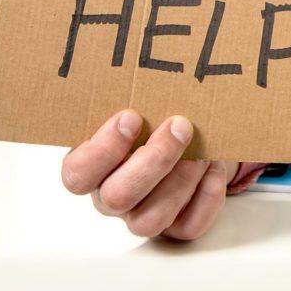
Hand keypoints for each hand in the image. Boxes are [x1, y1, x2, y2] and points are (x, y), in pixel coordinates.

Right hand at [61, 110, 238, 240]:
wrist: (193, 136)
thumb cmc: (158, 118)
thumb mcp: (143, 106)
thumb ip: (138, 99)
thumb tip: (151, 62)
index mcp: (91, 167)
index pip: (76, 174)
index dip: (102, 149)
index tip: (131, 116)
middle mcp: (110, 198)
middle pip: (117, 198)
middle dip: (153, 160)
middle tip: (180, 125)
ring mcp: (142, 216)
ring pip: (151, 220)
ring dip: (181, 179)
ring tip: (202, 149)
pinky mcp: (175, 228)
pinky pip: (188, 228)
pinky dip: (207, 197)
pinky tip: (213, 168)